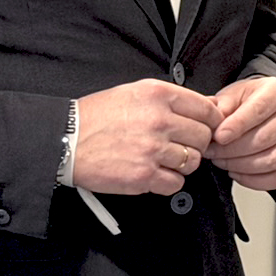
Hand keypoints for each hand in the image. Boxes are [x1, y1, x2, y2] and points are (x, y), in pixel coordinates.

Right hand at [74, 78, 221, 194]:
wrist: (65, 140)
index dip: (211, 122)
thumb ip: (170, 99)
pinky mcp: (144, 175)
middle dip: (196, 144)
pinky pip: (176, 183)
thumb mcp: (134, 93)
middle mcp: (159, 120)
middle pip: (204, 137)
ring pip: (193, 161)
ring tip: (162, 159)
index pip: (207, 109)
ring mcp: (153, 148)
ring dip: (182, 164)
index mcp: (158, 95)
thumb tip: (206, 106)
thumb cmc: (97, 117)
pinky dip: (168, 182)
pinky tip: (153, 173)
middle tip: (180, 146)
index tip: (205, 129)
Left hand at [206, 75, 275, 191]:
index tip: (219, 136)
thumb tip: (211, 123)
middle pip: (264, 139)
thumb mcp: (232, 95)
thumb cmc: (248, 101)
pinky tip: (236, 172)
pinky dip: (254, 180)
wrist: (266, 107)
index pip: (258, 110)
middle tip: (212, 151)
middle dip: (232, 150)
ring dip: (241, 166)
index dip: (237, 126)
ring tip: (221, 161)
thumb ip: (221, 107)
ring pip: (271, 161)